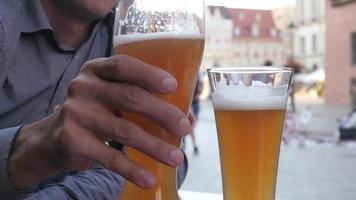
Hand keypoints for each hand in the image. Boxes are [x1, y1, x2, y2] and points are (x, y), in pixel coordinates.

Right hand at [9, 55, 191, 188]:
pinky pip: (109, 157)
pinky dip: (132, 169)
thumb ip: (144, 99)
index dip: (149, 74)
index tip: (173, 86)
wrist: (55, 137)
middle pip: (130, 97)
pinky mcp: (72, 140)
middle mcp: (83, 87)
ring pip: (124, 130)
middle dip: (162, 113)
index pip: (123, 66)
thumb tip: (187, 118)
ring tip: (176, 158)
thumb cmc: (96, 111)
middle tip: (184, 128)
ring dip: (154, 146)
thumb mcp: (113, 96)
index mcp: (96, 70)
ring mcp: (76, 113)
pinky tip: (149, 178)